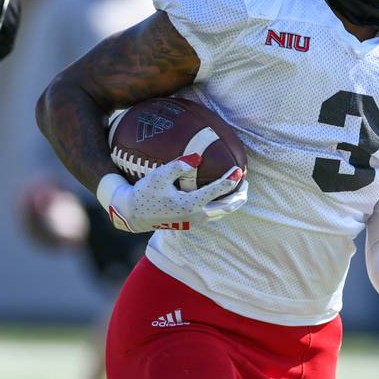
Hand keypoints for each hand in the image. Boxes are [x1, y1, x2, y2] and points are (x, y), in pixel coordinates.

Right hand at [96, 153, 246, 232]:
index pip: (217, 192)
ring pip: (220, 214)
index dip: (230, 180)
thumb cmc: (145, 192)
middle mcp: (194, 215)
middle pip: (225, 208)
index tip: (239, 170)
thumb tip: (198, 157)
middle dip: (239, 196)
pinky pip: (213, 215)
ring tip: (240, 191)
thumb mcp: (159, 176)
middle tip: (246, 183)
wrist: (133, 214)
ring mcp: (193, 221)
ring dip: (233, 203)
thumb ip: (179, 166)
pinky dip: (222, 206)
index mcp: (189, 204)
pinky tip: (222, 198)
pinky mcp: (190, 222)